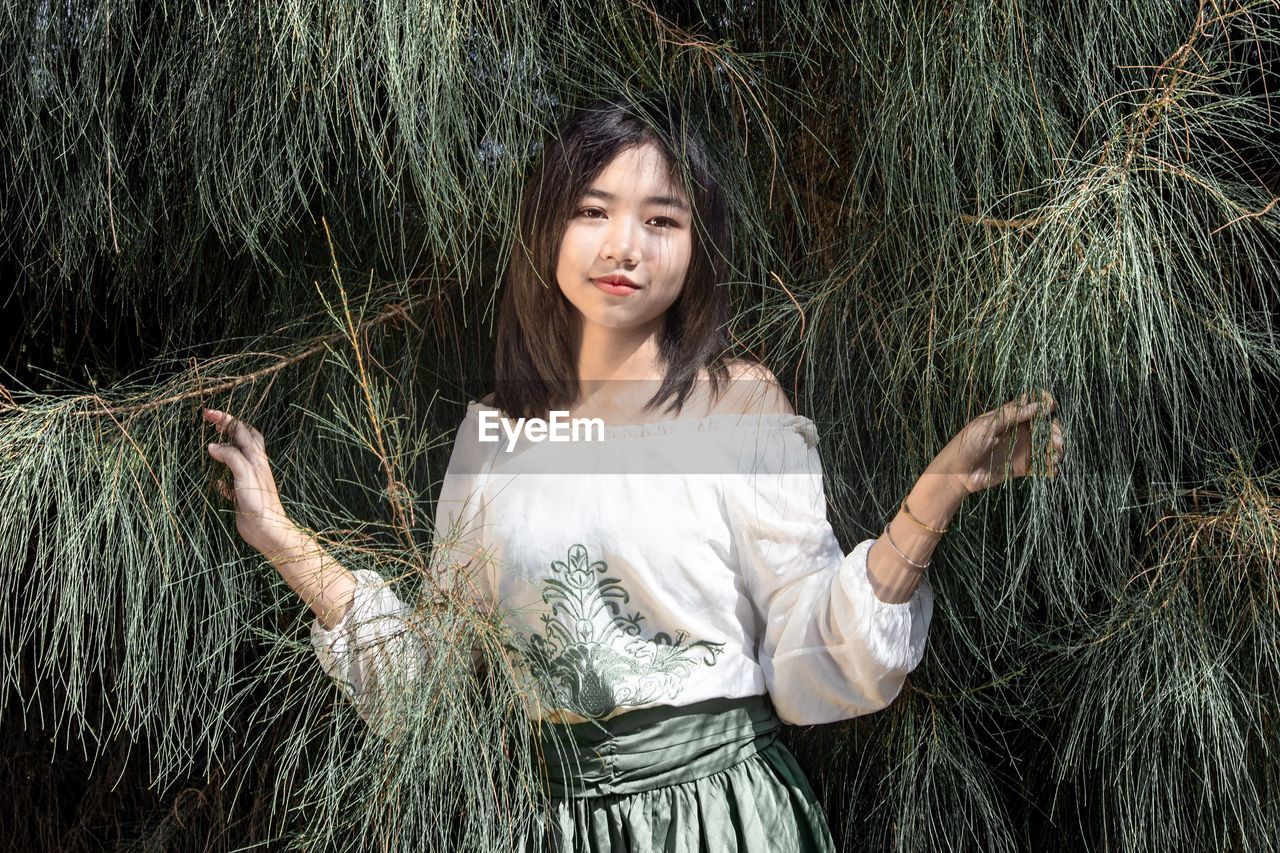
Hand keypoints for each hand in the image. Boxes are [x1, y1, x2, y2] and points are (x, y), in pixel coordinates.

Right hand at [203, 408, 297, 553]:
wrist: (267, 528)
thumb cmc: (259, 500)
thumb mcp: (245, 472)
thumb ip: (230, 456)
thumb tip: (213, 445)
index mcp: (256, 456)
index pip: (240, 429)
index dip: (225, 419)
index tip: (207, 414)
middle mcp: (253, 465)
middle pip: (243, 439)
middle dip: (228, 428)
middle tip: (211, 423)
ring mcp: (247, 479)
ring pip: (236, 458)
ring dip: (224, 450)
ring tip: (210, 446)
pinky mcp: (241, 494)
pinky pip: (229, 482)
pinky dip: (221, 478)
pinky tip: (214, 481)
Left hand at [935, 389, 1065, 495]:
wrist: (956, 473)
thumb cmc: (966, 444)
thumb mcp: (986, 425)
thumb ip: (1011, 415)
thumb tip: (1036, 405)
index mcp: (1009, 418)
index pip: (1032, 406)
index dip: (1045, 404)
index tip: (1051, 406)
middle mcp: (1018, 432)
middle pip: (1045, 427)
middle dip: (1056, 431)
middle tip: (1057, 439)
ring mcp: (1021, 450)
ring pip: (1047, 446)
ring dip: (1057, 450)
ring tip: (1056, 456)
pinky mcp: (1021, 468)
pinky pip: (1041, 466)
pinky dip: (1051, 467)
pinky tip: (1052, 469)